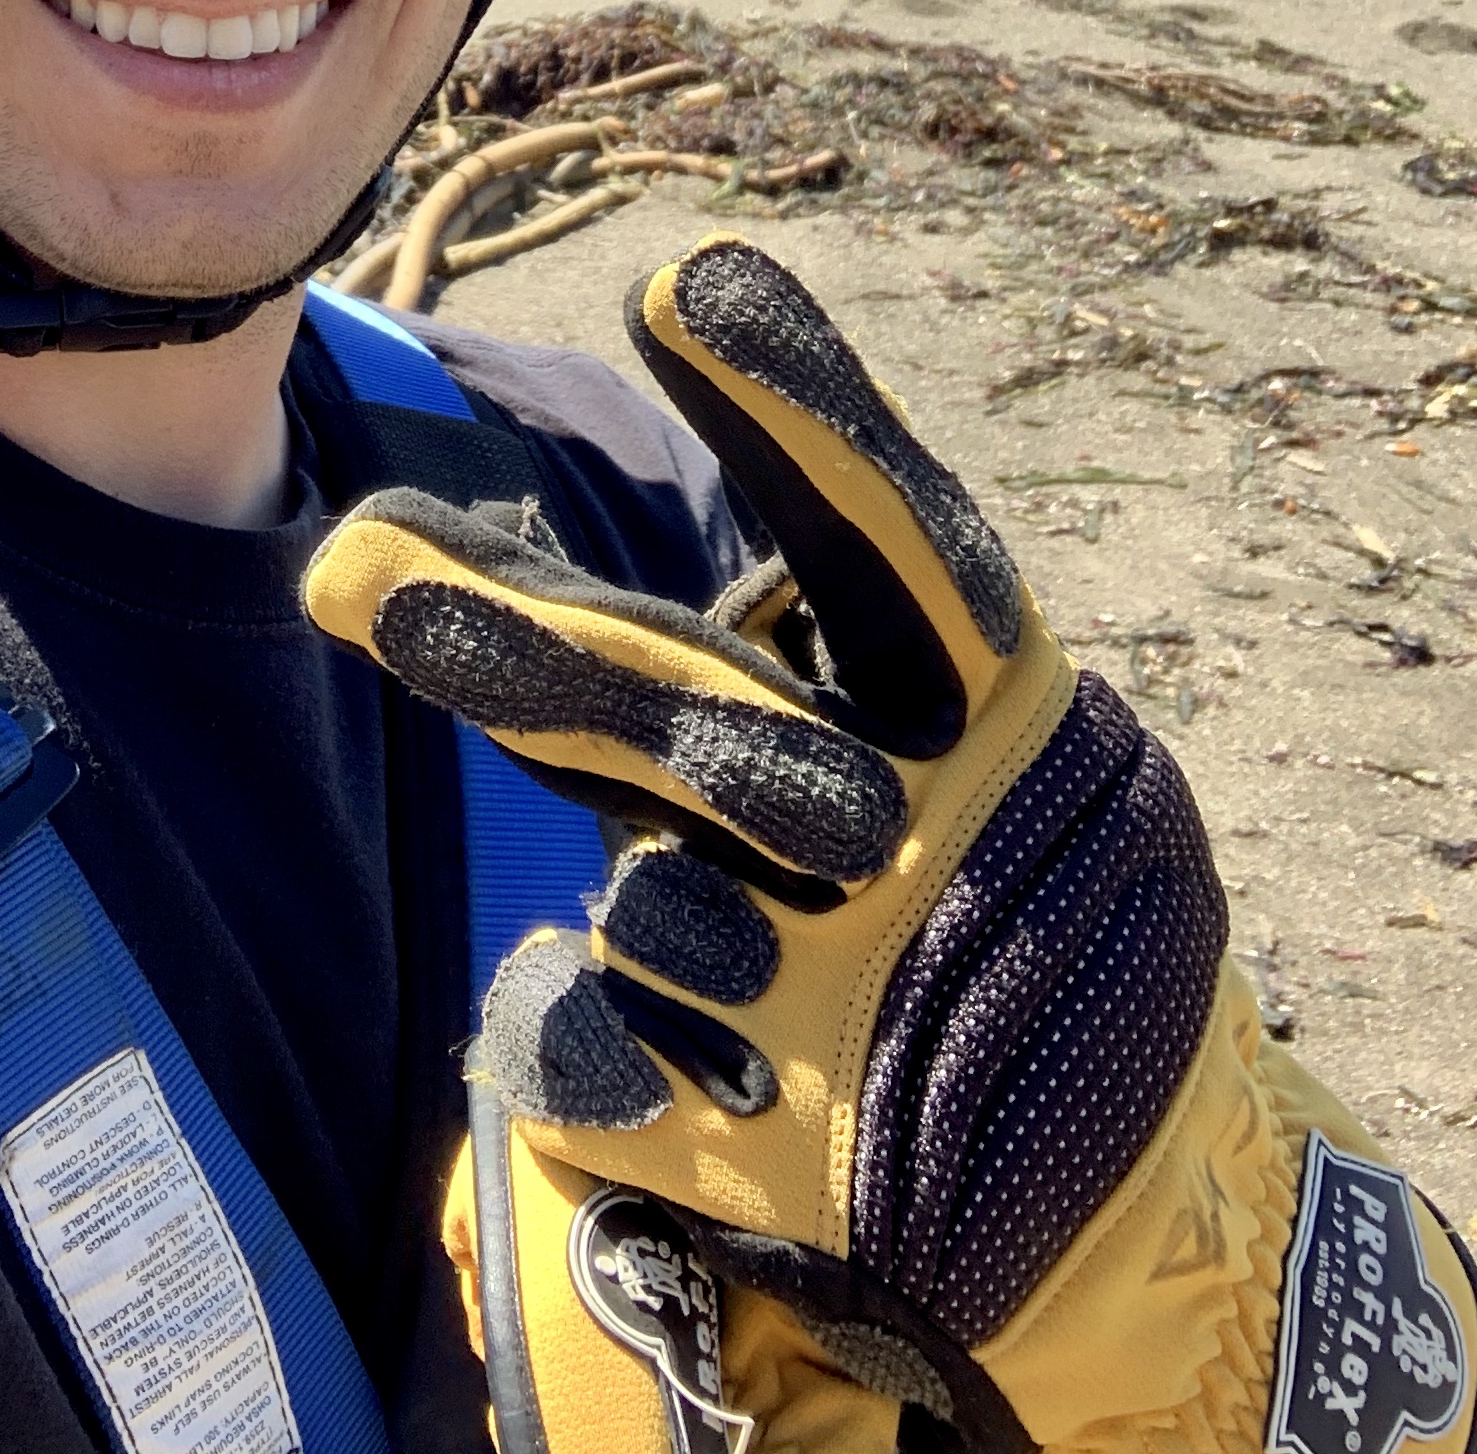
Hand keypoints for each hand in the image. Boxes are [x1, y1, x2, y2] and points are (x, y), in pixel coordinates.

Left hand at [305, 234, 1476, 1453]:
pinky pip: (593, 1054)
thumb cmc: (993, 885)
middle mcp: (933, 842)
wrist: (1132, 1198)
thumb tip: (453, 589)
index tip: (677, 277)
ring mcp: (861, 1011)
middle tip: (345, 566)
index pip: (895, 533)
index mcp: (1002, 705)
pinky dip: (607, 1046)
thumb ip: (744, 670)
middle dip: (521, 643)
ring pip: (648, 904)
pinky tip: (716, 1080)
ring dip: (671, 920)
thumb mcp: (947, 741)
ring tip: (767, 957)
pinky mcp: (787, 1160)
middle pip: (696, 718)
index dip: (796, 407)